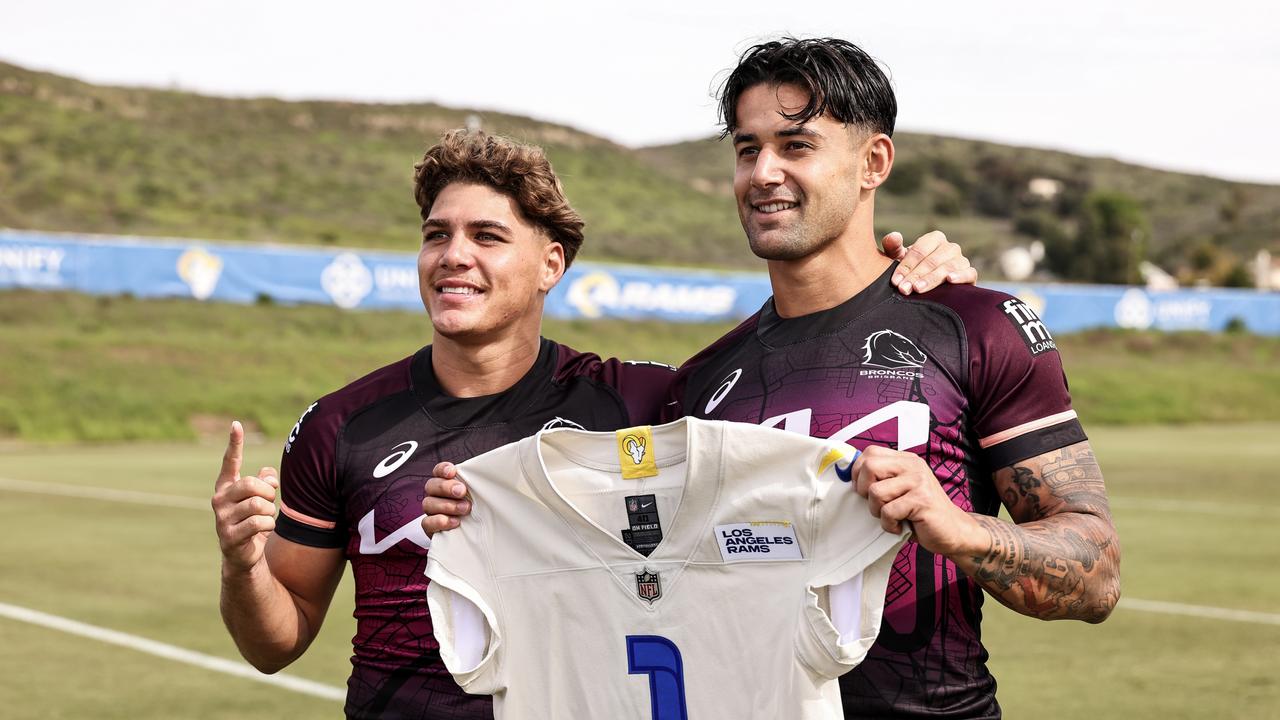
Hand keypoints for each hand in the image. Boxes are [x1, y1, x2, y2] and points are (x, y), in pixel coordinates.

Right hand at [213, 421, 278, 572]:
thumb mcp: (261, 499)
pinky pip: (259, 522)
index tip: (236, 424)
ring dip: (270, 512)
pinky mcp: (229, 536)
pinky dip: (269, 525)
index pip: (231, 462)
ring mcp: (222, 519)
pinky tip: (263, 531)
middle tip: (269, 503)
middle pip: (251, 484)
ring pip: (258, 504)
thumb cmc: (253, 522)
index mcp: (226, 487)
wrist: (244, 556)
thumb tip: (269, 475)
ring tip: (265, 519)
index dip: (235, 443)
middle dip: (268, 493)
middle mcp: (219, 500)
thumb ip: (265, 482)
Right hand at [421, 462, 470, 535]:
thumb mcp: (476, 496)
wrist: (470, 534)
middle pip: (431, 485)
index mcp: (445, 482)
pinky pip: (427, 522)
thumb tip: (487, 475)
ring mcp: (431, 511)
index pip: (438, 471)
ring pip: (428, 503)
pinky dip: (440, 521)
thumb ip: (475, 486)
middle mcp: (435, 495)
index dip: (443, 469)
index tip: (452, 472)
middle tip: (461, 491)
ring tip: (465, 508)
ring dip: (447, 505)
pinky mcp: (430, 527)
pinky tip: (455, 522)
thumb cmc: (475, 509)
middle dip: (446, 487)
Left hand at [850, 445, 983, 556]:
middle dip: (864, 490)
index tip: (864, 490)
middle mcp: (913, 466)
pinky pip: (889, 511)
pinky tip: (901, 526)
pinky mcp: (922, 500)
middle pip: (869, 466)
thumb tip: (846, 474)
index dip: (858, 472)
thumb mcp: (900, 489)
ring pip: (876, 492)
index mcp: (906, 460)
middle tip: (877, 505)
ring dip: (878, 511)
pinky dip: (889, 525)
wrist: (953, 530)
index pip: (869, 453)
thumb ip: (881, 479)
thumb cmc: (920, 513)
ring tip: (893, 517)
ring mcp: (919, 481)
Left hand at [881, 230, 977, 294]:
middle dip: (916, 275)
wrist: (927, 286)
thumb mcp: (898, 258)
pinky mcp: (971, 274)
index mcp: (934, 238)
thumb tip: (894, 236)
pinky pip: (969, 273)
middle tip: (904, 289)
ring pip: (948, 267)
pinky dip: (961, 275)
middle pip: (932, 260)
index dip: (906, 265)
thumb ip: (893, 247)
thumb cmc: (911, 269)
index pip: (919, 250)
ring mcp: (962, 260)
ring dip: (932, 278)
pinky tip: (950, 280)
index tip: (895, 281)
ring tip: (918, 289)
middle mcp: (950, 247)